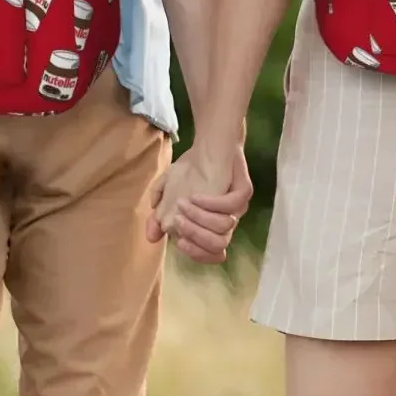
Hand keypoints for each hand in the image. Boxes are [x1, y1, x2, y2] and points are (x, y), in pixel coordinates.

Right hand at [146, 144, 251, 263]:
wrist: (209, 143)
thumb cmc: (191, 169)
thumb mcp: (168, 190)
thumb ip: (159, 214)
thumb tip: (151, 237)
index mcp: (211, 226)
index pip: (210, 253)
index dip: (196, 253)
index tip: (178, 242)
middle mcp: (226, 221)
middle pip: (218, 245)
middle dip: (195, 236)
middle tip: (177, 221)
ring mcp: (238, 207)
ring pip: (224, 227)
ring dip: (200, 218)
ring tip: (183, 203)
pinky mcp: (244, 191)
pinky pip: (231, 205)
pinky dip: (211, 203)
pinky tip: (195, 195)